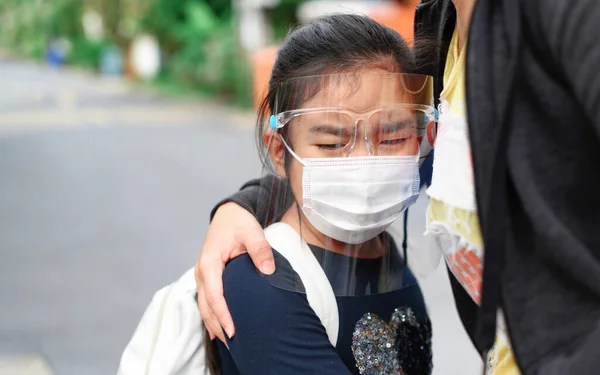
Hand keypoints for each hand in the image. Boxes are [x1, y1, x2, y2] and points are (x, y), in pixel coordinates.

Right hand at [195, 202, 273, 342]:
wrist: (229, 213)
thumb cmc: (239, 222)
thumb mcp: (252, 232)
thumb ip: (260, 250)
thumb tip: (268, 270)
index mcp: (210, 262)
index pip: (215, 294)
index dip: (223, 314)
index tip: (233, 330)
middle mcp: (202, 270)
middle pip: (205, 304)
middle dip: (216, 324)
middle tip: (231, 343)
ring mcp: (202, 274)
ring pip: (203, 304)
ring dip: (212, 322)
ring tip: (226, 340)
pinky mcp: (208, 275)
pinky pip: (206, 298)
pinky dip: (212, 313)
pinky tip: (220, 326)